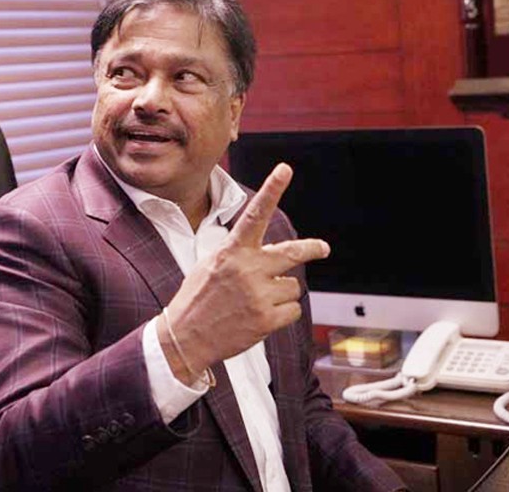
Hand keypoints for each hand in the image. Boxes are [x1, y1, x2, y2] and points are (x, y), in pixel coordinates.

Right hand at [157, 163, 329, 384]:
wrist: (185, 337)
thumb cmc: (198, 298)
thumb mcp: (211, 264)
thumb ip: (241, 254)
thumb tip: (275, 256)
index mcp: (232, 251)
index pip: (255, 214)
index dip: (272, 190)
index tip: (284, 170)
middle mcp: (248, 269)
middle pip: (294, 252)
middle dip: (313, 248)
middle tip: (323, 248)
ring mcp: (259, 295)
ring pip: (292, 286)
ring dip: (280, 293)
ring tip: (254, 302)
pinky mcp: (267, 319)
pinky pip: (293, 310)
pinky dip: (281, 315)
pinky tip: (259, 318)